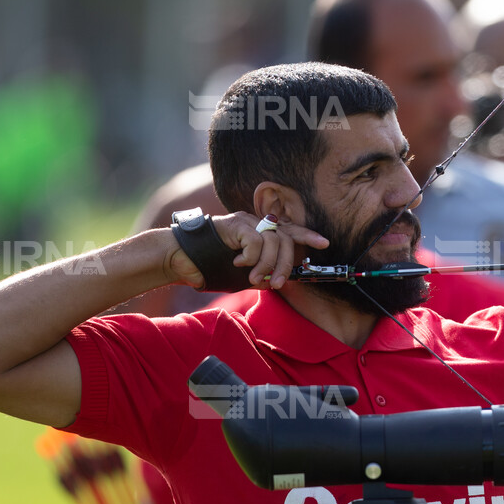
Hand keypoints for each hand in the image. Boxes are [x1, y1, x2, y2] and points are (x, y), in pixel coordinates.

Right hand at [168, 213, 328, 290]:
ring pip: (274, 242)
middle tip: (278, 282)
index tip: (324, 243)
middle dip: (286, 264)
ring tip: (254, 278)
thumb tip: (280, 281)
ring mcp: (245, 222)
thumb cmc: (209, 268)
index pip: (289, 231)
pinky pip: (256, 241)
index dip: (307, 236)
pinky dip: (251, 257)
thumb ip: (261, 274)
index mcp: (259, 233)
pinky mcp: (235, 224)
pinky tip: (238, 263)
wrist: (179, 261)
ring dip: (268, 265)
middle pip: (286, 239)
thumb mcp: (242, 274)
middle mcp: (255, 223)